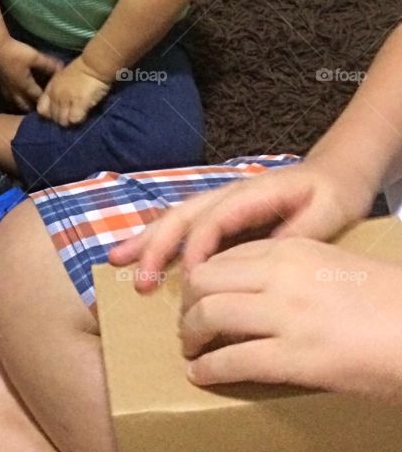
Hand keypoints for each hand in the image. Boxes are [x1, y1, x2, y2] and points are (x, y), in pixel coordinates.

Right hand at [0, 38, 62, 111]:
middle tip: (42, 106)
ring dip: (23, 104)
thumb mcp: (35, 57)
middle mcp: (14, 91)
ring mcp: (5, 89)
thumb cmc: (15, 52)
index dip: (46, 101)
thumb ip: (48, 64)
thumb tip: (62, 69)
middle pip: (25, 106)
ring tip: (30, 103)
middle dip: (34, 107)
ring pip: (15, 103)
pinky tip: (15, 93)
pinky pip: (8, 97)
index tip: (54, 102)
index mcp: (24, 86)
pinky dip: (14, 98)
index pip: (38, 99)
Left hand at [36, 60, 110, 125]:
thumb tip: (59, 107)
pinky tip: (84, 114)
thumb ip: (58, 91)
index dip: (50, 114)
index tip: (59, 112)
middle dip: (62, 119)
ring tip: (78, 115)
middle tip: (71, 114)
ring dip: (70, 121)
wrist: (94, 64)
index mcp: (51, 89)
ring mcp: (66, 100)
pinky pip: (74, 120)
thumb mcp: (62, 79)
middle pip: (53, 118)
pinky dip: (79, 119)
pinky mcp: (79, 103)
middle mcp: (56, 95)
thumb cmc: (81, 71)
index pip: (41, 110)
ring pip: (62, 122)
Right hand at [107, 157, 374, 293]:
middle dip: (155, 245)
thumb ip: (295, 234)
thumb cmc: (332, 193)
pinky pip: (183, 224)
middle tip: (137, 278)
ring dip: (146, 239)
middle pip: (182, 216)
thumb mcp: (326, 213)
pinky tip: (138, 255)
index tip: (190, 280)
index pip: (214, 221)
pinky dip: (156, 238)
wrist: (335, 171)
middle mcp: (227, 194)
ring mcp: (219, 202)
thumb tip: (262, 260)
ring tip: (116, 260)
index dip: (198, 249)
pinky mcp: (220, 214)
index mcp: (250, 194)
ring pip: (175, 217)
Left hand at [179, 237, 401, 401]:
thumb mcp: (337, 267)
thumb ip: (297, 270)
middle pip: (205, 280)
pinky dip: (209, 368)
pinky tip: (201, 375)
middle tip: (188, 323)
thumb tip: (265, 290)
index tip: (196, 294)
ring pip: (209, 315)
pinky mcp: (296, 357)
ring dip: (191, 335)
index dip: (202, 277)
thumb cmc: (392, 304)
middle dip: (187, 303)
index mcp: (293, 249)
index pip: (225, 255)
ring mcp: (286, 314)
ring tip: (191, 350)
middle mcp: (281, 274)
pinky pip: (233, 360)